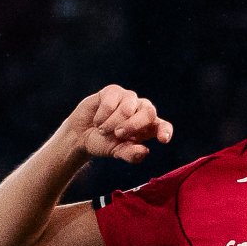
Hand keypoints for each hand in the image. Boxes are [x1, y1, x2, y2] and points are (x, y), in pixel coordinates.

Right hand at [44, 84, 169, 168]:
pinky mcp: (113, 91)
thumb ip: (131, 154)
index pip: (163, 126)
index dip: (165, 130)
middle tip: (118, 134)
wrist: (81, 135)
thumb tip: (144, 151)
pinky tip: (97, 120)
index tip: (163, 139)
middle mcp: (141, 110)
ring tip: (102, 130)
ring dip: (112, 123)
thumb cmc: (104, 143)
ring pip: (128, 108)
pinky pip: (111, 102)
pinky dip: (102, 115)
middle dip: (133, 125)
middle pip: (149, 112)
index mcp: (148, 127)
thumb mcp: (117, 152)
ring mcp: (128, 99)